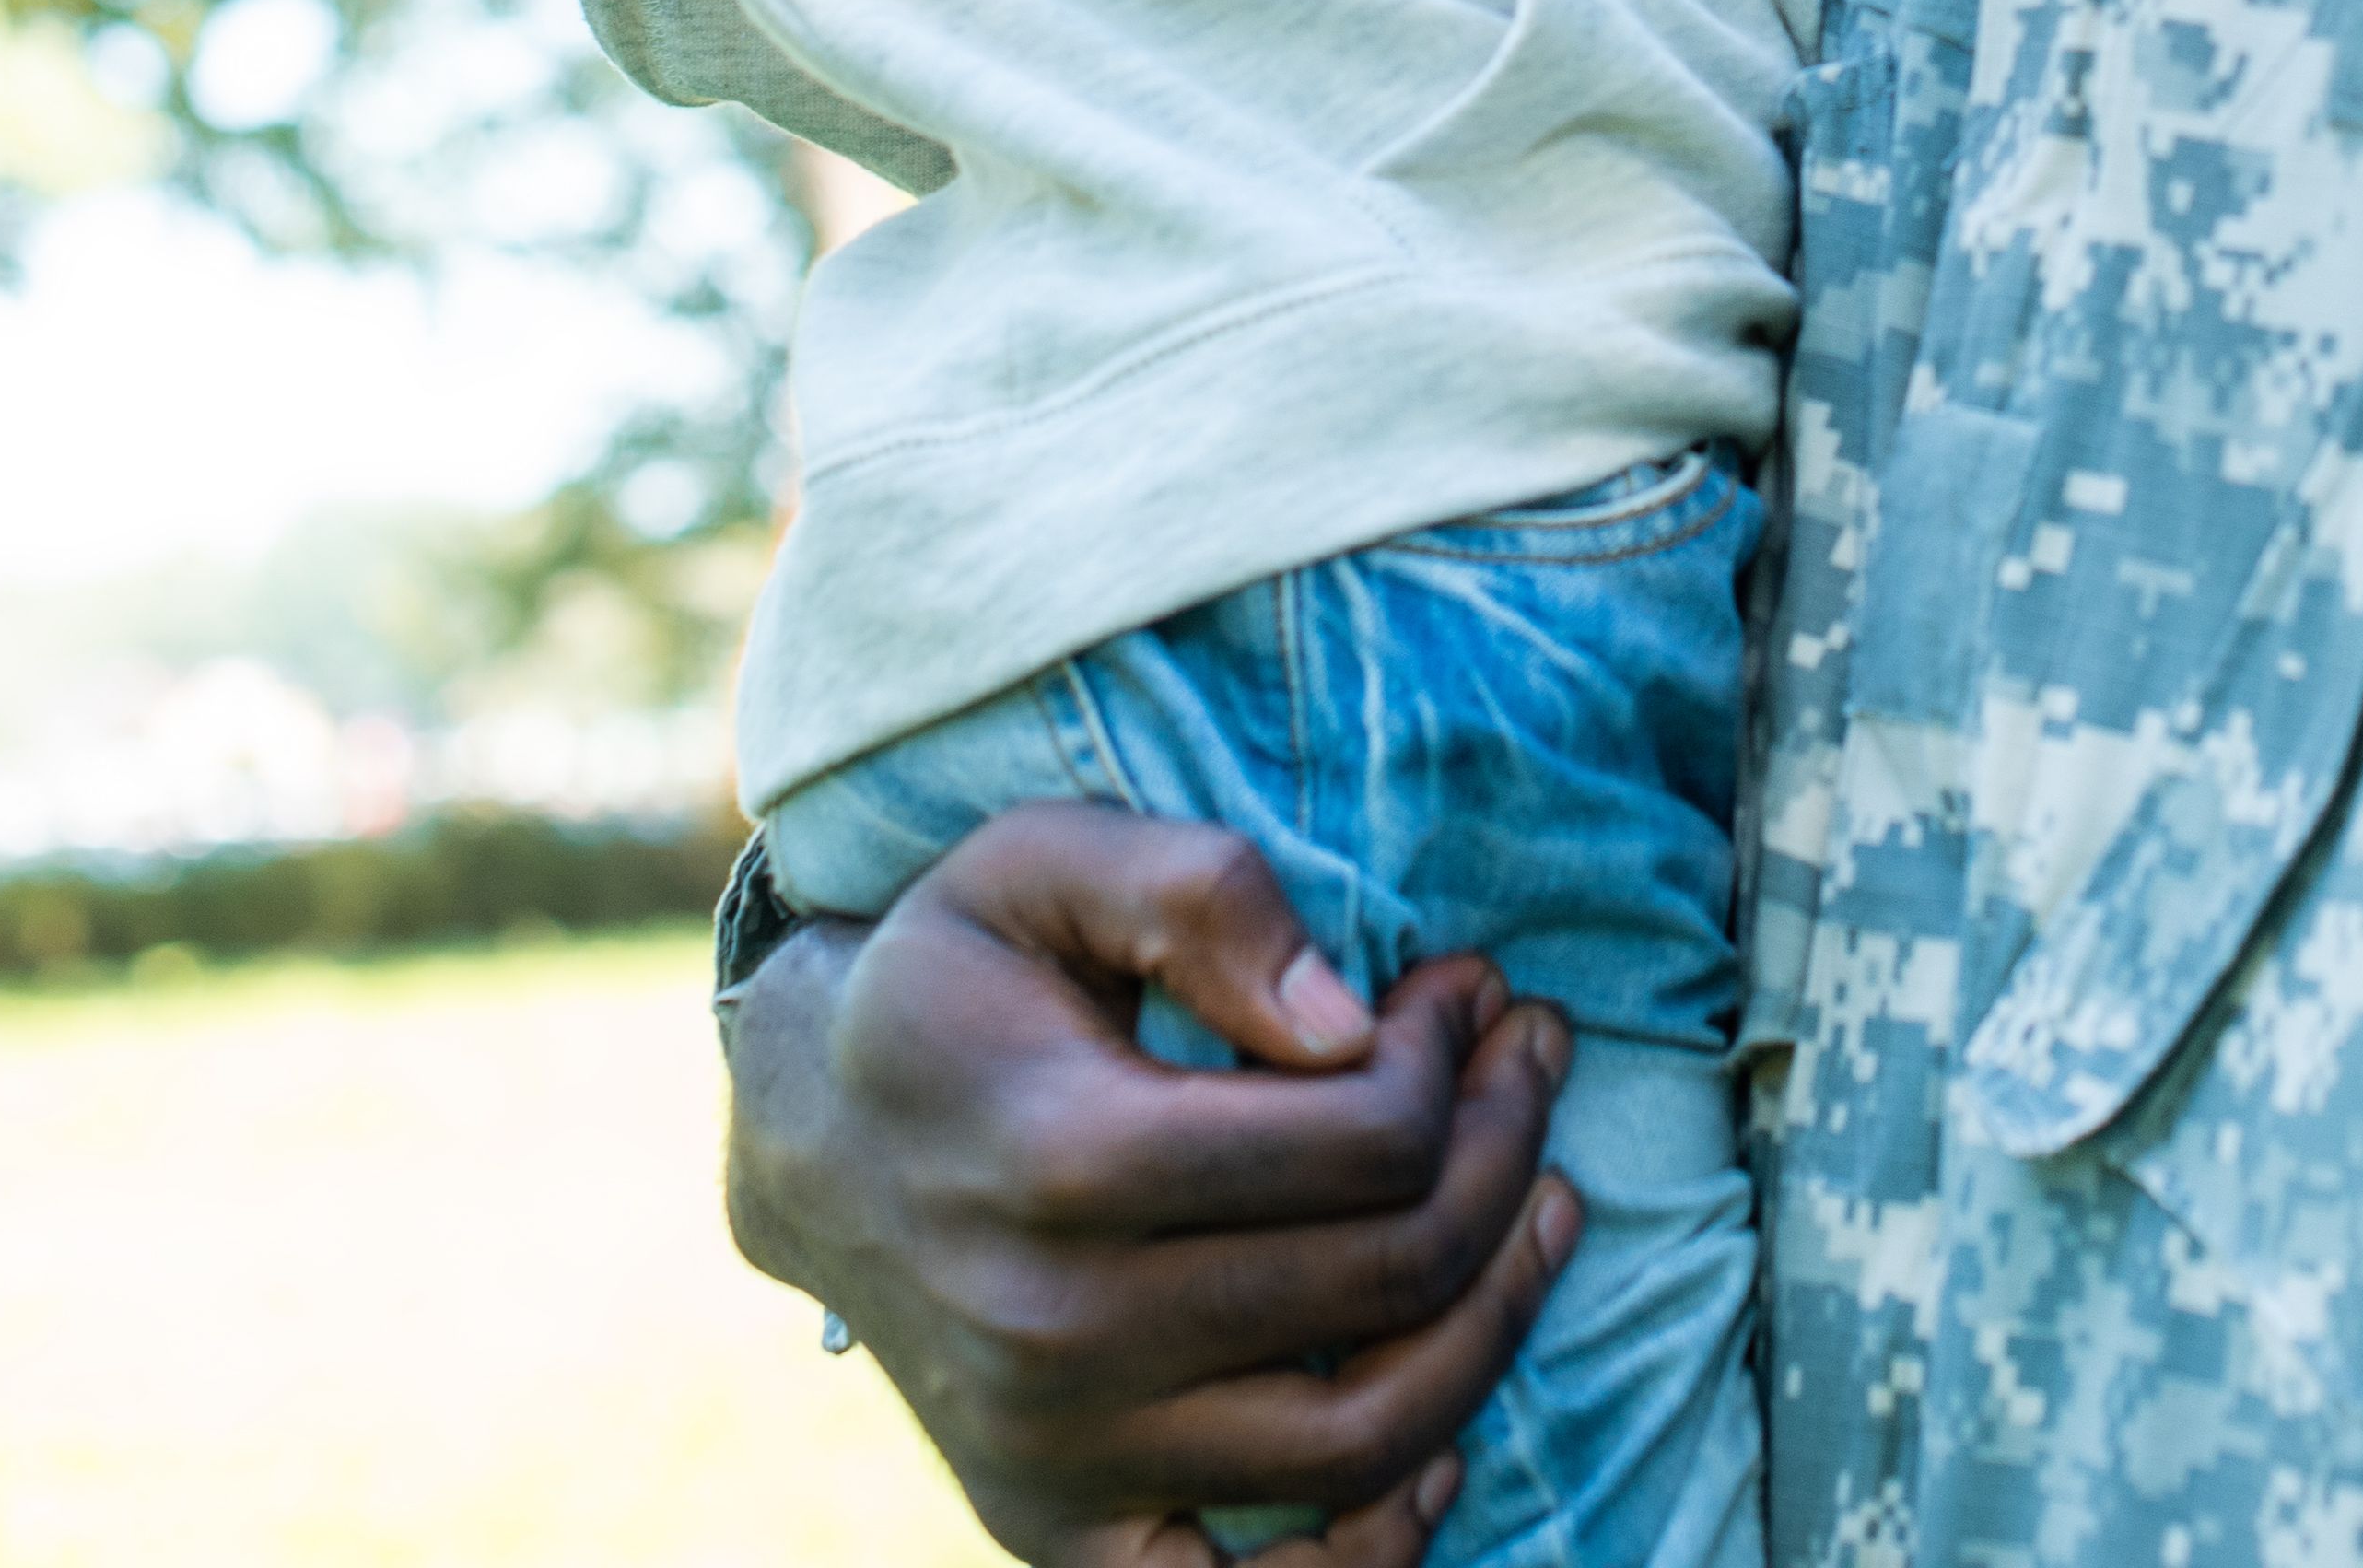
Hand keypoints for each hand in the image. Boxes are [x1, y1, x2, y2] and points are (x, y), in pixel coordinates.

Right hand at [722, 804, 1580, 1566]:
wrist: (816, 1141)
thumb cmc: (956, 983)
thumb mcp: (1040, 862)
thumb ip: (1198, 891)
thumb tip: (1350, 1020)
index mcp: (1063, 1157)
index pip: (1362, 1138)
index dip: (1453, 1059)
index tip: (1471, 992)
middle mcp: (1059, 1329)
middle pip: (1389, 1276)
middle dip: (1507, 1153)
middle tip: (1531, 1063)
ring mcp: (1061, 1452)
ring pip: (1367, 1435)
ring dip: (1496, 1320)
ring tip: (1546, 1210)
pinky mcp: (1059, 1529)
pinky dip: (1378, 1538)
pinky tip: (1446, 1439)